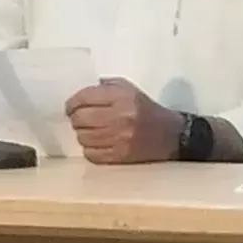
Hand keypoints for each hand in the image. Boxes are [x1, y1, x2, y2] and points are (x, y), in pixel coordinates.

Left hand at [64, 78, 181, 164]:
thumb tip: (80, 94)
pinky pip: (90, 153)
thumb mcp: (129, 89)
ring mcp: (119, 139)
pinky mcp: (119, 156)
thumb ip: (105, 86)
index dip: (72, 103)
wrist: (171, 134)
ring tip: (92, 131)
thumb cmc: (146, 109)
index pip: (83, 98)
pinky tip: (99, 143)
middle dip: (76, 118)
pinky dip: (90, 149)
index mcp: (122, 98)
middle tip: (82, 119)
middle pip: (79, 119)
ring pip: (82, 137)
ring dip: (83, 134)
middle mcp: (120, 117)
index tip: (72, 106)